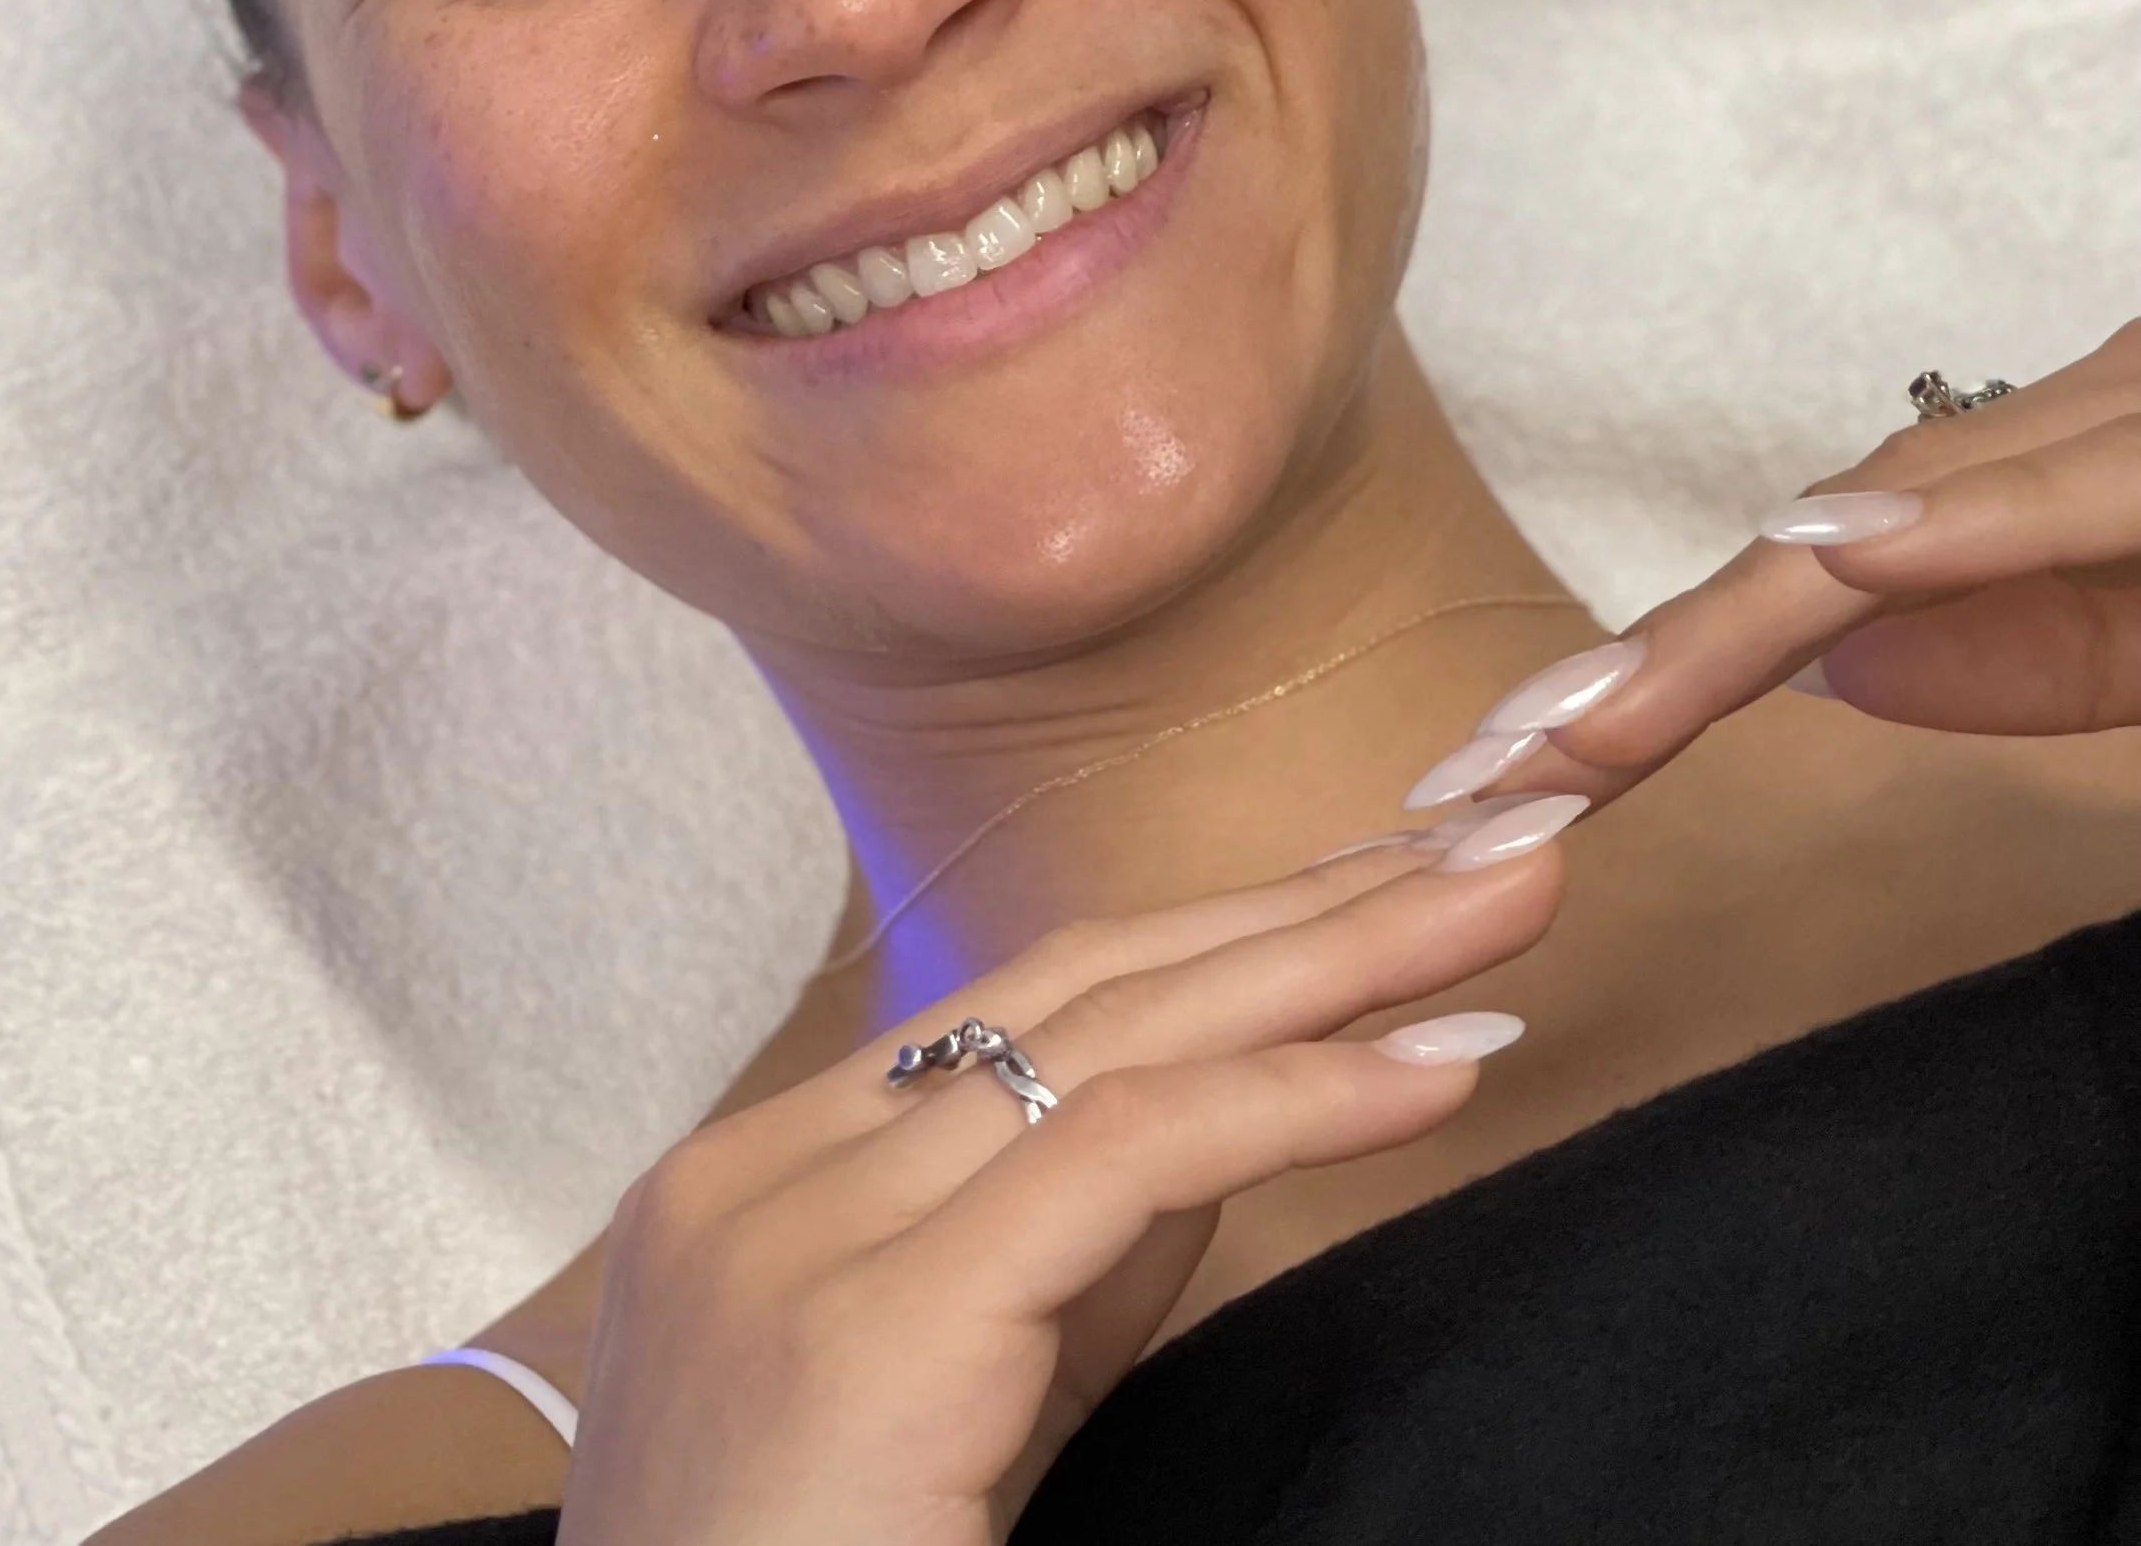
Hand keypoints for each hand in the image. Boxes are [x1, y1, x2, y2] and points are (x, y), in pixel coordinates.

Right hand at [556, 841, 1563, 1545]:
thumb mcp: (958, 1413)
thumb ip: (1071, 1264)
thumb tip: (1229, 1115)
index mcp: (756, 1183)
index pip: (1020, 1006)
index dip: (1216, 941)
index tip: (1373, 891)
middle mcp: (758, 1174)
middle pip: (1073, 987)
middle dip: (1297, 912)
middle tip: (1485, 845)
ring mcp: (797, 1232)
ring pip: (1108, 1041)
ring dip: (1333, 965)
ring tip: (1501, 902)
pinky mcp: (872, 1321)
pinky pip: (1121, 1158)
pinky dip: (1294, 1099)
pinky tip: (1429, 1069)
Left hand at [1414, 319, 2140, 808]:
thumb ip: (2047, 653)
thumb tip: (1839, 671)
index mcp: (2041, 494)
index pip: (1815, 593)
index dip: (1654, 680)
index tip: (1509, 781)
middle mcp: (2066, 423)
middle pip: (1811, 558)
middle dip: (1636, 677)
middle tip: (1471, 789)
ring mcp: (2129, 423)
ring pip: (1904, 516)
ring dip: (1730, 627)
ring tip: (1573, 728)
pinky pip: (2075, 492)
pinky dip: (1957, 532)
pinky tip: (1836, 566)